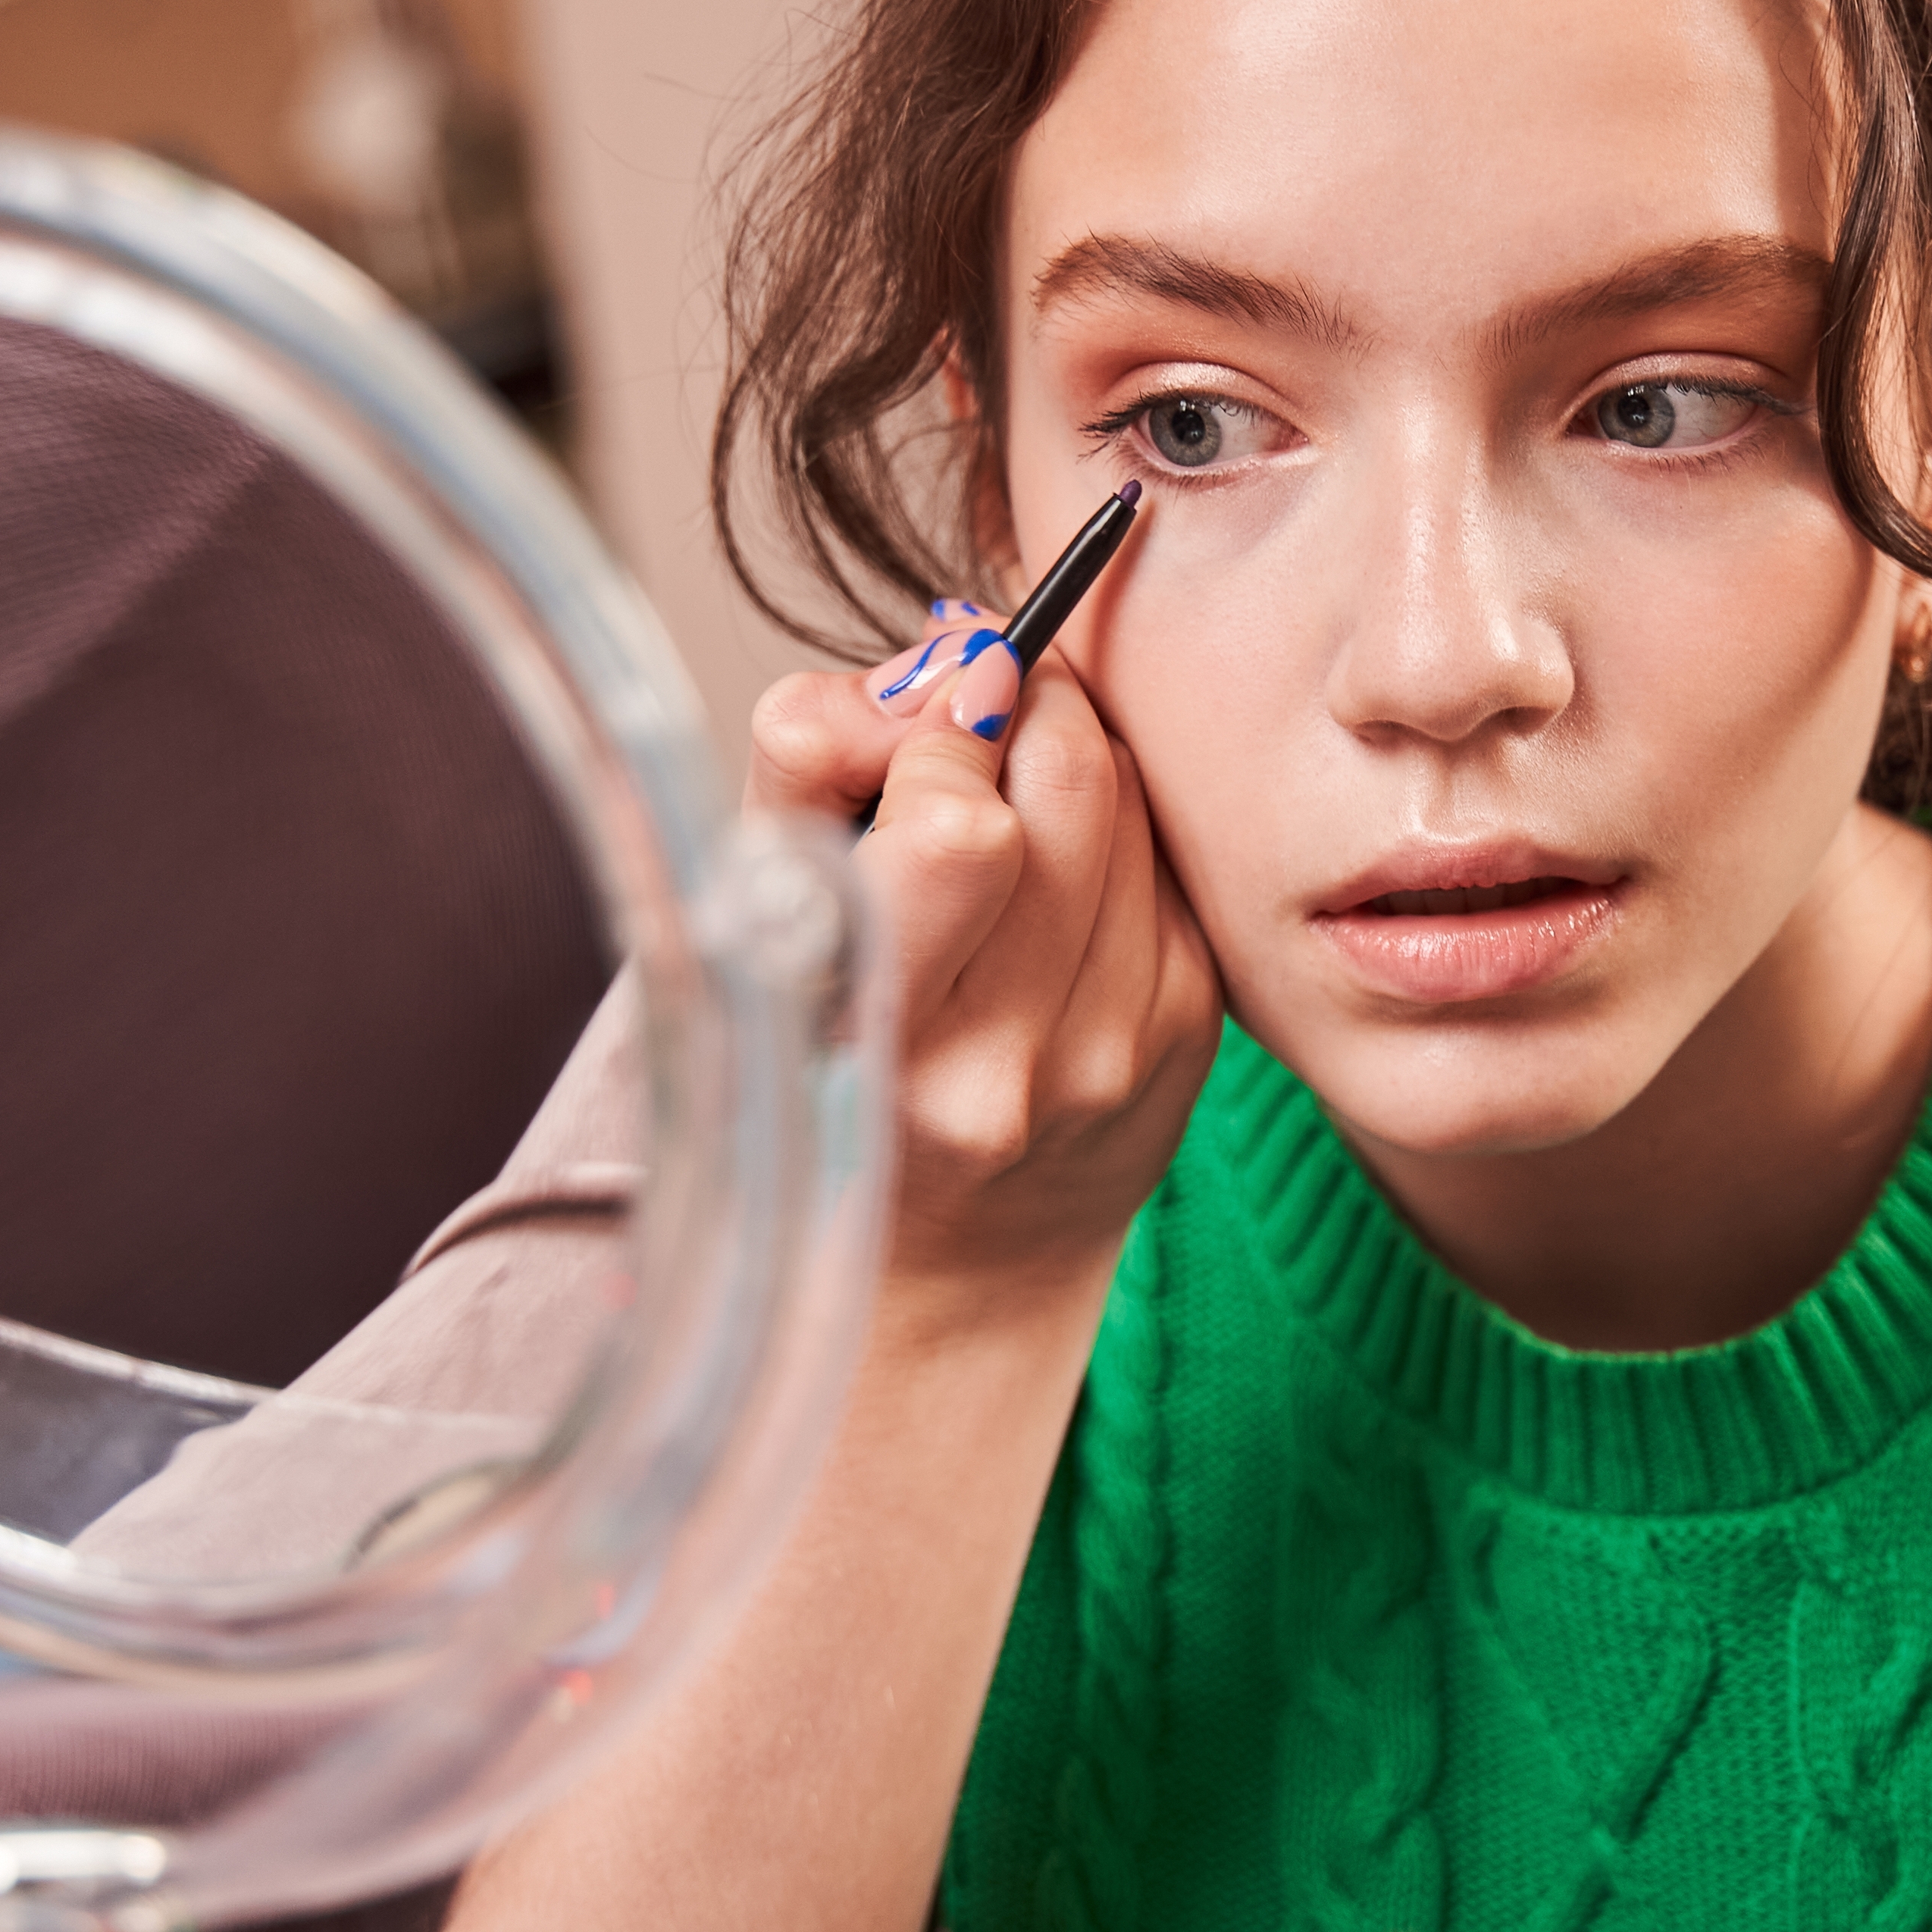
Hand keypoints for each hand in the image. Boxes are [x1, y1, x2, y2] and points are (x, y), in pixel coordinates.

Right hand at [749, 605, 1220, 1296]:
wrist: (939, 1264)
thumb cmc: (818, 1064)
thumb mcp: (746, 922)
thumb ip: (809, 762)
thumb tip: (930, 667)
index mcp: (873, 1040)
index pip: (963, 829)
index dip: (939, 733)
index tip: (915, 721)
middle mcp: (1003, 1064)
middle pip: (1073, 781)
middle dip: (1023, 708)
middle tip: (973, 720)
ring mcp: (1111, 1054)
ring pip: (1131, 801)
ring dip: (1072, 758)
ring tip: (1006, 796)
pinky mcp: (1185, 1035)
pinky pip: (1167, 859)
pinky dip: (1112, 835)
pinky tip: (1053, 881)